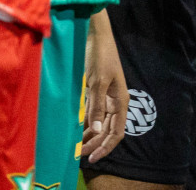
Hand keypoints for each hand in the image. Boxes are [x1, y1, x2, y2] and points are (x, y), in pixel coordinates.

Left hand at [81, 10, 128, 163]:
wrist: (94, 36)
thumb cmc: (100, 56)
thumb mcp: (98, 82)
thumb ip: (96, 106)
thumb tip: (94, 130)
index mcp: (120, 101)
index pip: (117, 132)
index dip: (106, 147)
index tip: (93, 159)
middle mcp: (114, 102)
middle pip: (107, 130)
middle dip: (95, 144)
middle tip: (80, 155)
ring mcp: (105, 97)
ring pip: (98, 124)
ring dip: (89, 136)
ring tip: (76, 147)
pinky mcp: (95, 92)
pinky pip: (91, 113)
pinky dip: (84, 124)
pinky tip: (75, 130)